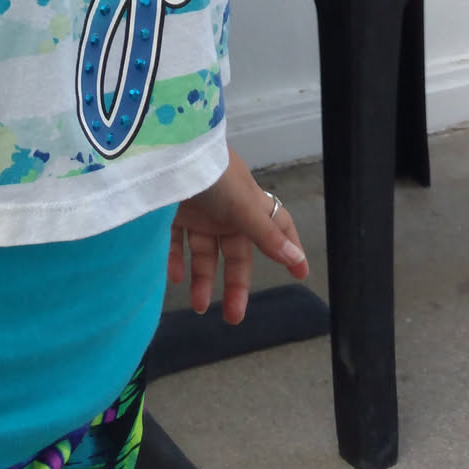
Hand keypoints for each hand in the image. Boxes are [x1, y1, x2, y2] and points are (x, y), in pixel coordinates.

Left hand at [166, 148, 308, 325]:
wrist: (167, 152)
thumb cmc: (213, 175)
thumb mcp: (243, 204)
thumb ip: (266, 234)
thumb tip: (296, 258)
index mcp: (248, 204)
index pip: (275, 228)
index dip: (288, 248)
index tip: (300, 274)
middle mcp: (224, 210)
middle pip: (235, 253)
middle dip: (236, 284)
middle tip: (233, 317)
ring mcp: (197, 211)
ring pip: (203, 252)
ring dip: (203, 279)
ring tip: (199, 306)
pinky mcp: (168, 212)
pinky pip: (173, 243)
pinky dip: (174, 261)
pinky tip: (174, 278)